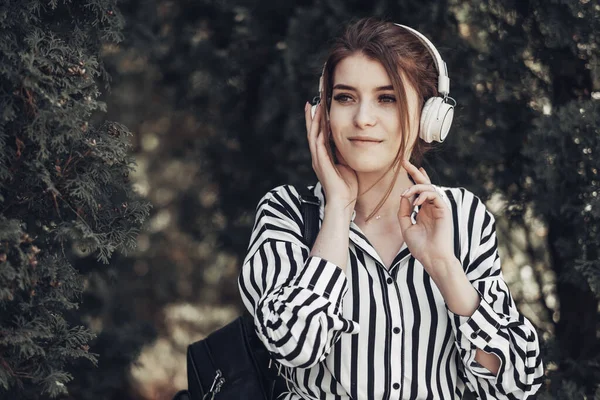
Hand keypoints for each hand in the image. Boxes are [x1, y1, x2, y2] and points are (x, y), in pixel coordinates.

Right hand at [305, 101, 357, 211]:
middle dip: (312, 117)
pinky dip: (319, 135)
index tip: (319, 107)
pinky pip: (318, 147)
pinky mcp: (321, 165)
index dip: (318, 121)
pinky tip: (320, 125)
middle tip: (312, 102)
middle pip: (312, 132)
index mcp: (323, 157)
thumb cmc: (347, 186)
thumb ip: (344, 152)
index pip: (318, 134)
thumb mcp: (347, 163)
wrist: (343, 202)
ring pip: (313, 136)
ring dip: (314, 122)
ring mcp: (318, 161)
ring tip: (315, 108)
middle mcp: (318, 157)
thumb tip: (350, 139)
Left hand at [397, 159, 454, 277]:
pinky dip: (423, 195)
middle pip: (425, 183)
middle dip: (414, 172)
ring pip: (429, 187)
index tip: (406, 166)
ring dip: (415, 187)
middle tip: (404, 162)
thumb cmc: (420, 246)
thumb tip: (403, 196)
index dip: (415, 177)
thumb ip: (404, 211)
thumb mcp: (406, 226)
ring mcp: (439, 207)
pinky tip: (415, 202)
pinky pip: (434, 195)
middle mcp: (432, 206)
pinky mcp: (444, 210)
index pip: (420, 189)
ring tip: (405, 194)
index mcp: (424, 209)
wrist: (432, 258)